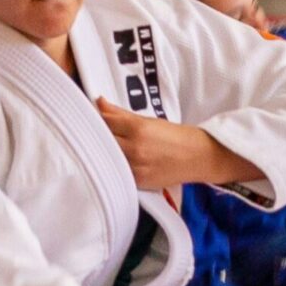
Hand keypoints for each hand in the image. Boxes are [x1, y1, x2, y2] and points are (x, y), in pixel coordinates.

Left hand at [97, 97, 256, 188]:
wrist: (197, 157)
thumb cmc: (175, 137)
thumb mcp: (148, 120)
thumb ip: (121, 114)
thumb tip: (100, 103)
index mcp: (138, 129)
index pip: (104, 121)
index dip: (95, 117)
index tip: (88, 116)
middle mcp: (135, 149)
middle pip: (102, 140)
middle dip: (95, 135)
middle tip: (90, 131)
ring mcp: (136, 168)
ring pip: (107, 158)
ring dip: (102, 151)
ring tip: (100, 147)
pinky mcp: (138, 182)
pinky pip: (118, 172)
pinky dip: (113, 166)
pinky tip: (112, 161)